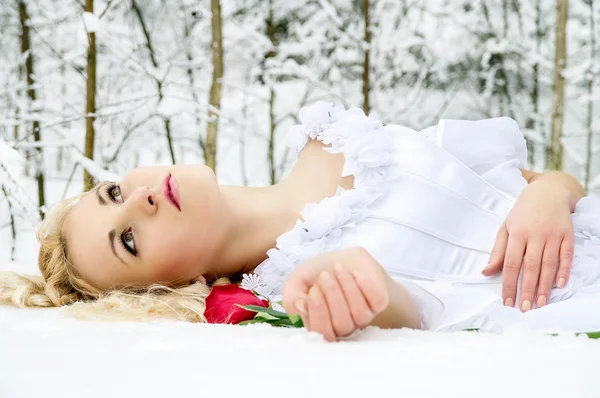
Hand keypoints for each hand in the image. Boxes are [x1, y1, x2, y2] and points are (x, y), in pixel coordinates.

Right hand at [282, 247, 388, 341]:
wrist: (340, 259)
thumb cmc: (317, 274)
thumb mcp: (297, 281)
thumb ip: (292, 296)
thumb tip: (302, 306)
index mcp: (321, 325)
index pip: (322, 333)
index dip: (318, 313)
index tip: (312, 290)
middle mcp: (343, 326)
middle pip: (342, 324)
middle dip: (332, 296)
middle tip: (324, 275)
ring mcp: (363, 316)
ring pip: (360, 314)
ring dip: (347, 287)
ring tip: (338, 268)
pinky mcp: (378, 303)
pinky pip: (377, 301)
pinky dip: (366, 285)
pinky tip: (356, 273)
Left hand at [483, 180, 574, 311]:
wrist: (547, 192)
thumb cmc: (522, 213)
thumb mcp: (506, 228)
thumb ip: (497, 252)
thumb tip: (486, 272)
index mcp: (516, 233)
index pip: (510, 263)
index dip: (508, 284)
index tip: (507, 302)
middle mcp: (535, 234)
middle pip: (530, 266)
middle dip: (527, 289)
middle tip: (524, 309)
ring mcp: (553, 234)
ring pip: (549, 264)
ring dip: (545, 286)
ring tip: (540, 304)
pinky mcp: (568, 234)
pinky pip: (567, 255)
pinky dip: (564, 270)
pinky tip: (560, 285)